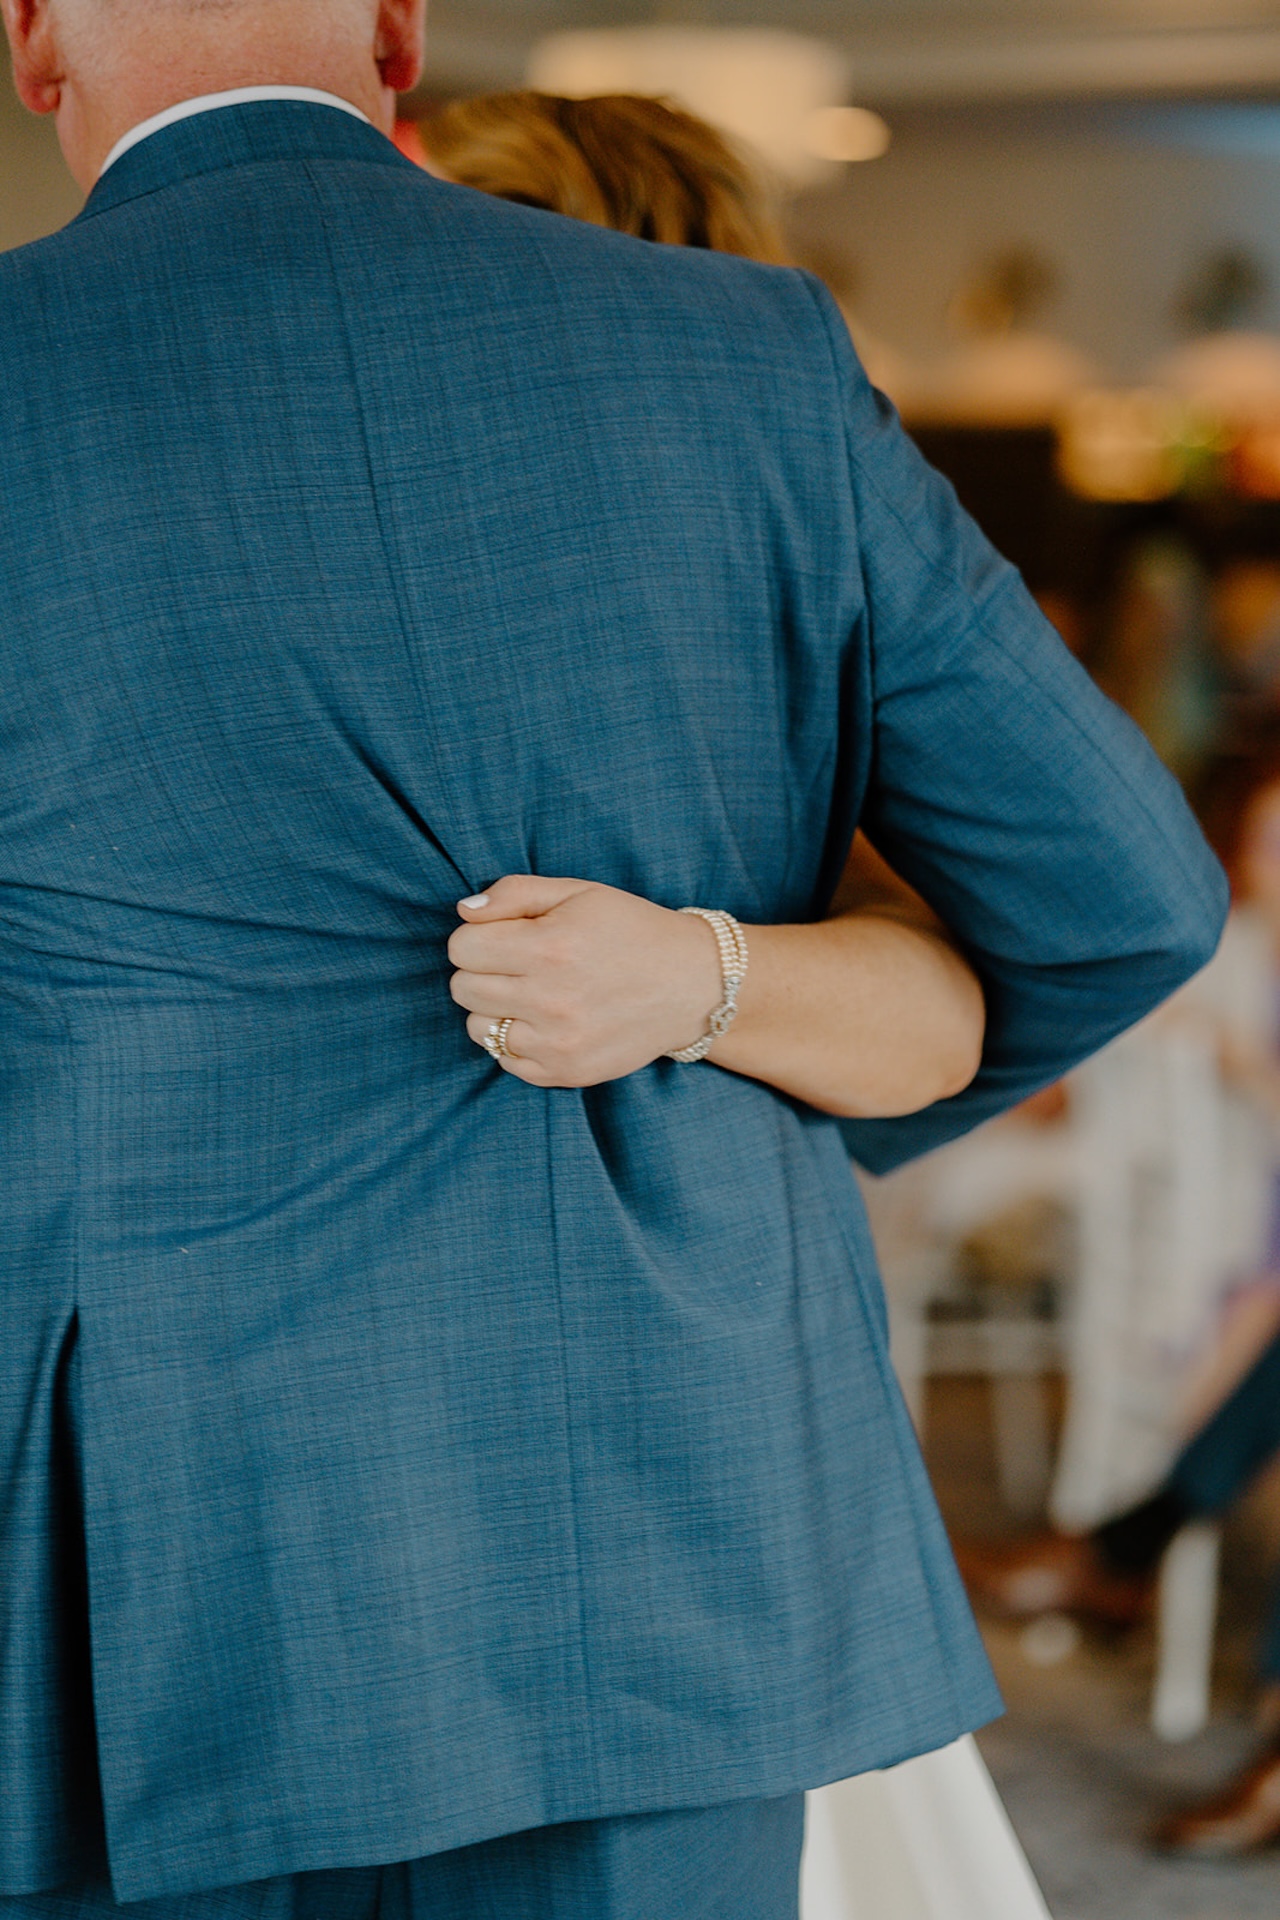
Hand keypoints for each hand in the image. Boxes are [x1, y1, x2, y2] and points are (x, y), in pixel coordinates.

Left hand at [448, 876, 722, 1086]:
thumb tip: (464, 912)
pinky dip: (517, 1041)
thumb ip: (515, 893)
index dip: (478, 936)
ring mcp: (558, 1043)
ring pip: (478, 1028)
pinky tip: (547, 1022)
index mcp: (549, 947)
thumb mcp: (579, 893)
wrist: (693, 984)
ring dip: (495, 1008)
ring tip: (533, 993)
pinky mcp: (567, 1073)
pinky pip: (505, 1060)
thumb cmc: (632, 930)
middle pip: (463, 988)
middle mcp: (550, 1000)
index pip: (461, 947)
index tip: (506, 936)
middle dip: (482, 970)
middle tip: (518, 964)